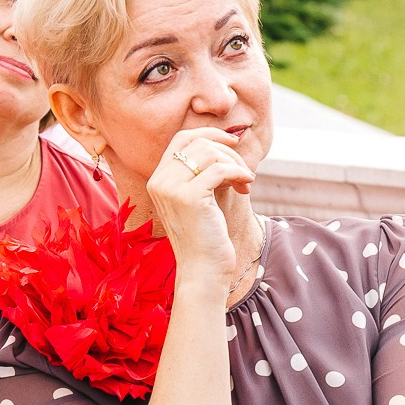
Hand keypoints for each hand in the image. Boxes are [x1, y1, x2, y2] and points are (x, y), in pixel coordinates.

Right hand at [143, 127, 253, 284]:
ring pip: (209, 152)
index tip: (232, 143)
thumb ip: (201, 172)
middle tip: (243, 171)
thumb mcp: (198, 198)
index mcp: (158, 179)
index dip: (209, 134)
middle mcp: (159, 181)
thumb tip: (226, 141)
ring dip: (235, 163)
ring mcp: (171, 189)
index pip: (182, 138)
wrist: (202, 270)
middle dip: (228, 151)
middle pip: (198, 142)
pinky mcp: (189, 198)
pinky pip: (220, 169)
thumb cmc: (205, 236)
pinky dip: (238, 173)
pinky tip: (247, 184)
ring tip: (245, 182)